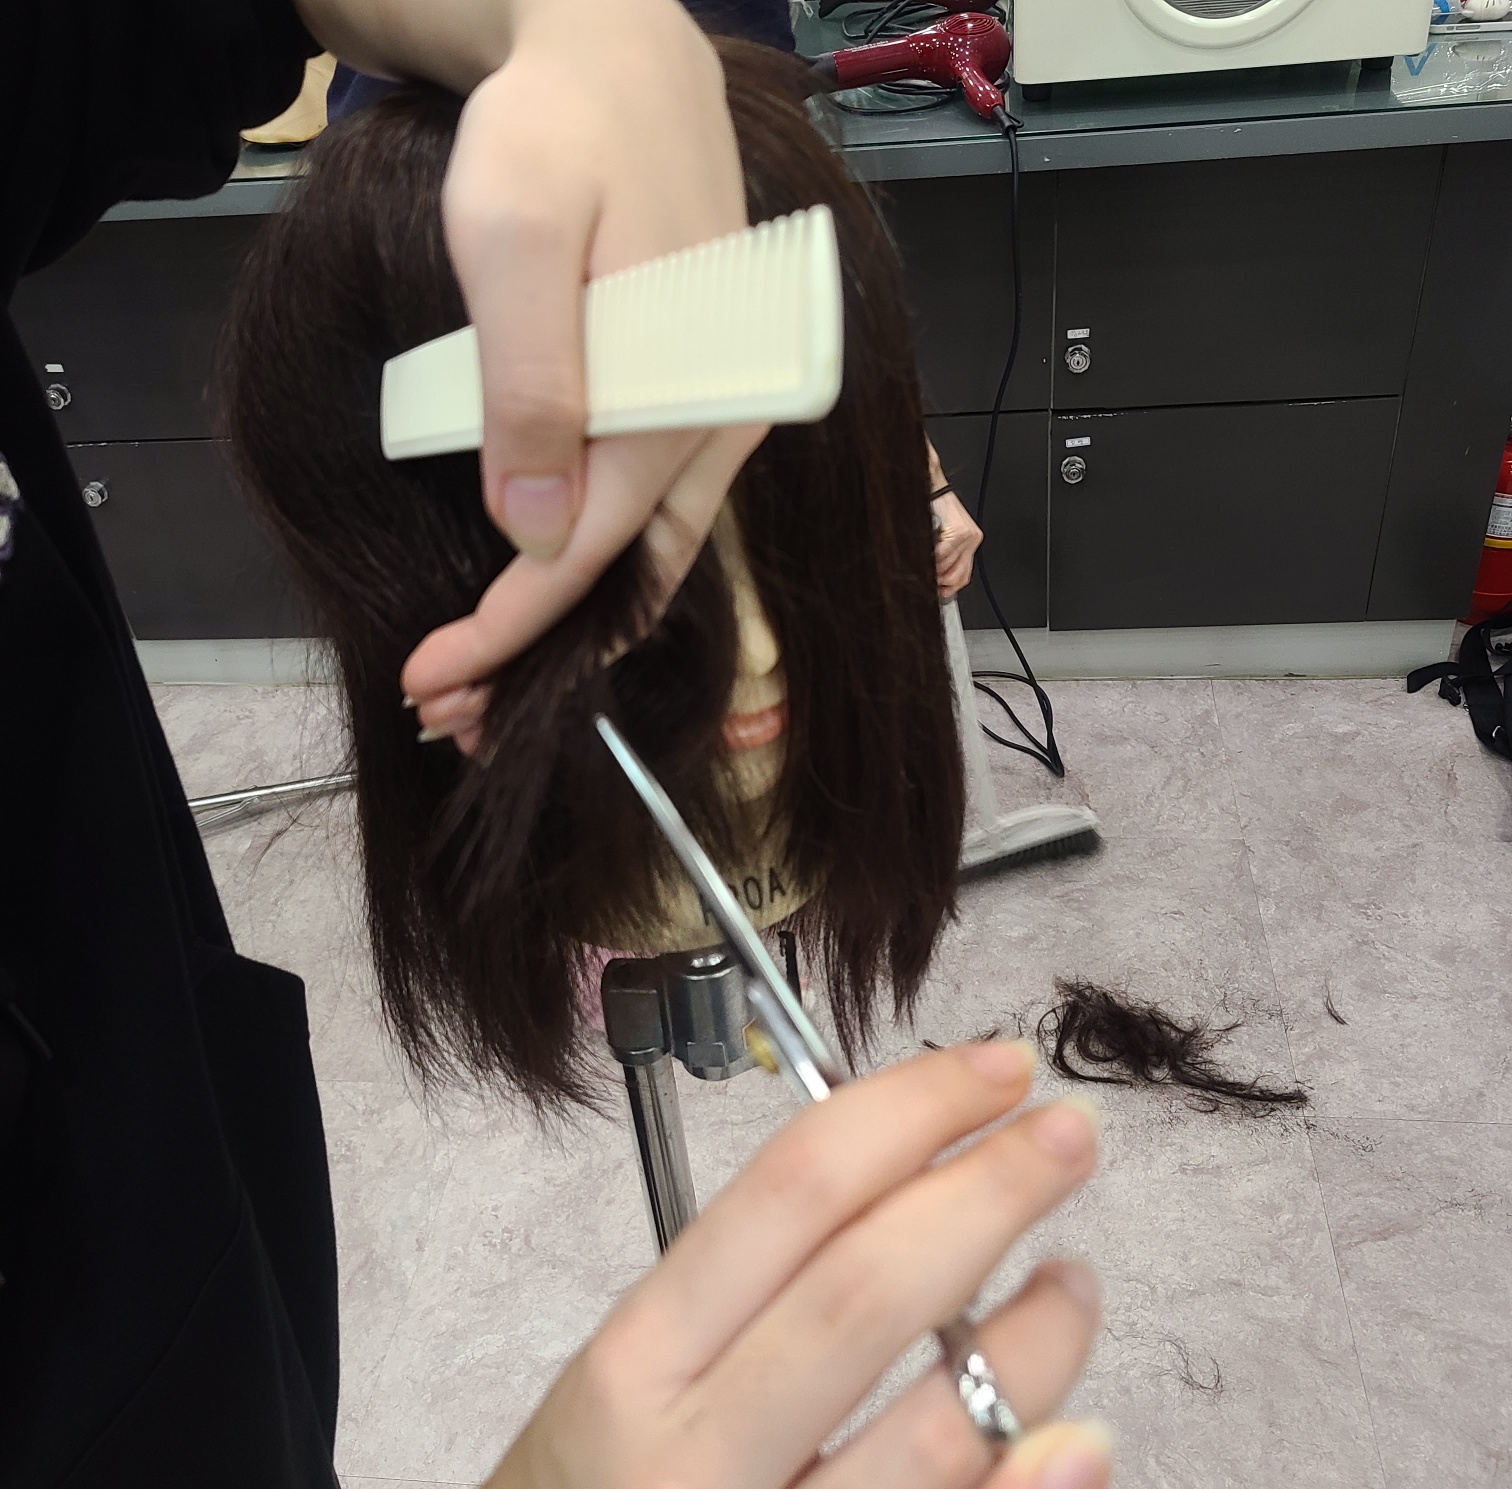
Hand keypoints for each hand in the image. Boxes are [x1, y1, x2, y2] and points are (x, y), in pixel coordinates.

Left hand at [398, 0, 762, 726]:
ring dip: (575, 618)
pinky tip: (548, 573)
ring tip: (488, 663)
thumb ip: (532, 380)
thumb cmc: (562, 136)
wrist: (621, 59)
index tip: (432, 683)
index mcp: (680, 407)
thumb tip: (532, 530)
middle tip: (456, 709)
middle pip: (635, 577)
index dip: (508, 631)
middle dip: (545, 653)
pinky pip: (656, 506)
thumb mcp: (522, 237)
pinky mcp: (700, 400)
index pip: (589, 555)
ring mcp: (717, 419)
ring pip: (652, 552)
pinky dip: (601, 559)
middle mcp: (718, 432)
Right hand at [459, 1043, 1109, 1488]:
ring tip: (1072, 1281)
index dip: (910, 1111)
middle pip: (868, 1291)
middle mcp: (690, 1462)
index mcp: (637, 1364)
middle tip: (1069, 1132)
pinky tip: (1078, 1438)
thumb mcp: (631, 1373)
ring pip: (936, 1433)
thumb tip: (920, 1181)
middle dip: (992, 1191)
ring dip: (1038, 1338)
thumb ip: (751, 1285)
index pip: (791, 1193)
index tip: (992, 1070)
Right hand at [930, 444, 983, 601]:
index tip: (936, 594)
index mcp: (970, 542)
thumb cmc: (932, 509)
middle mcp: (972, 540)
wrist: (930, 486)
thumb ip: (943, 558)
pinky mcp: (959, 531)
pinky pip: (942, 556)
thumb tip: (935, 581)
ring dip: (932, 571)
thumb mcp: (940, 537)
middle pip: (957, 577)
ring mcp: (968, 536)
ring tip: (922, 566)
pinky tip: (924, 555)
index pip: (963, 577)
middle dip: (939, 584)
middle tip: (926, 583)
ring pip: (948, 568)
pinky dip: (931, 559)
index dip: (948, 590)